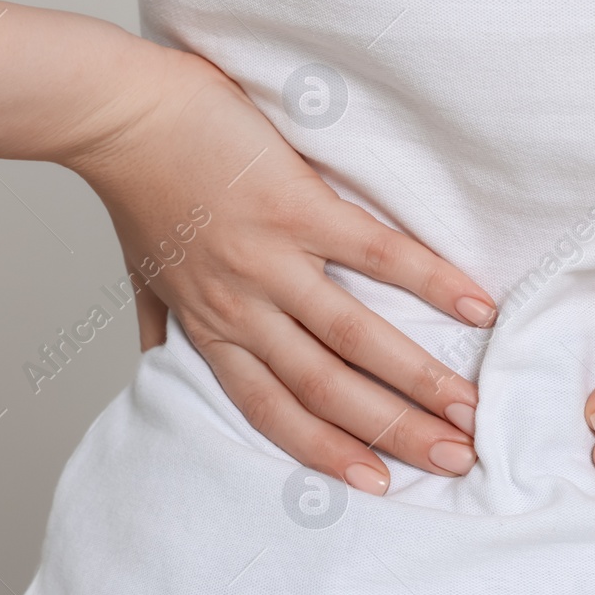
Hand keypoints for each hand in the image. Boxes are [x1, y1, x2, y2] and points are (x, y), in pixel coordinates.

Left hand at [66, 48, 497, 496]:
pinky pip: (377, 254)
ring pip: (354, 337)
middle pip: (326, 389)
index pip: (273, 410)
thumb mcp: (142, 272)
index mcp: (212, 328)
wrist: (118, 112)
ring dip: (418, 379)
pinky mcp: (297, 207)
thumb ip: (158, 322)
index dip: (327, 451)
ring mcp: (272, 260)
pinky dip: (431, 282)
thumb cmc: (135, 184)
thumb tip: (155, 362)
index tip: (378, 482)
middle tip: (455, 459)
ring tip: (470, 409)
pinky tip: (476, 307)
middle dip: (395, 431)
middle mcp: (243, 308)